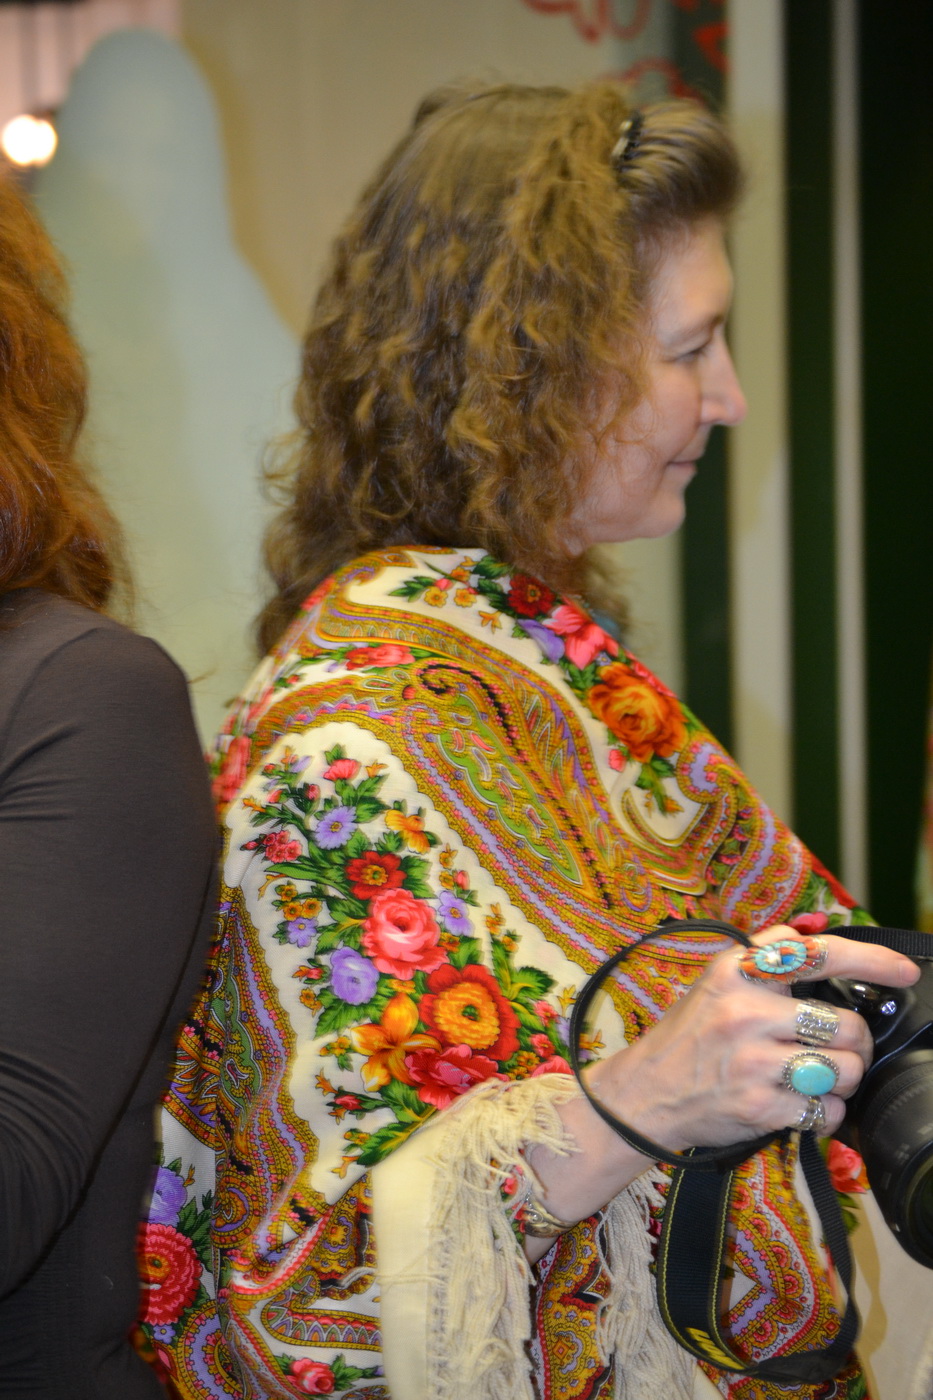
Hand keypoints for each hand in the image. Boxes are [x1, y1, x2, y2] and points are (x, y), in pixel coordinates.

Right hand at [583, 925, 919, 1150]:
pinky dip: (826, 1112)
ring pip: (844, 1070)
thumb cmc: (689, 1036)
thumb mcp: (716, 981)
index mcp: (735, 972)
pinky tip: (804, 1104)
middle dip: (855, 1042)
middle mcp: (744, 1012)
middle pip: (845, 1024)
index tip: (903, 971)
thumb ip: (766, 958)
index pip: (816, 953)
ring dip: (843, 1079)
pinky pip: (826, 1110)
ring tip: (819, 1077)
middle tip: (840, 1048)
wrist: (642, 1093)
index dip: (871, 960)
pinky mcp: (759, 1106)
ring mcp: (752, 1061)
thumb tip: (820, 936)